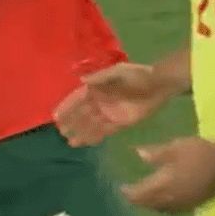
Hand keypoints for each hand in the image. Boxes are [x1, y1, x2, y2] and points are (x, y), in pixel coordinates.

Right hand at [54, 62, 176, 146]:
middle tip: (61, 132)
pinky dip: (95, 137)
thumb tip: (81, 81)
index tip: (56, 116)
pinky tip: (85, 143)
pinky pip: (104, 132)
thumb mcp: (118, 72)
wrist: (158, 85)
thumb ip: (100, 78)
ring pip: (91, 125)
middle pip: (82, 114)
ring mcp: (110, 113)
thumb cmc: (138, 75)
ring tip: (70, 142)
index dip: (66, 107)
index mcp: (97, 88)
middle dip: (71, 123)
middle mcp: (100, 102)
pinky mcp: (120, 123)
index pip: (77, 98)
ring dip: (81, 133)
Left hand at [122, 137, 214, 214]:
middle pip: (149, 204)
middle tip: (131, 194)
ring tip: (145, 197)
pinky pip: (173, 210)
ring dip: (151, 205)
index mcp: (163, 184)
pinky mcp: (193, 205)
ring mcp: (183, 204)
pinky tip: (165, 200)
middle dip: (138, 200)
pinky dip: (164, 207)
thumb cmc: (199, 152)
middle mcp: (171, 198)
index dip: (129, 193)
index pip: (140, 194)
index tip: (121, 188)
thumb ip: (155, 153)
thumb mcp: (174, 147)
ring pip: (161, 210)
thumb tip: (137, 153)